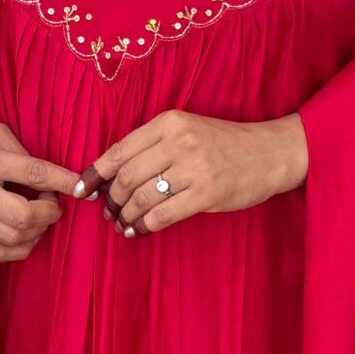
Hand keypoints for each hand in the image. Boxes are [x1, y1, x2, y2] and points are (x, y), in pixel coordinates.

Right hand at [0, 117, 82, 263]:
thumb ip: (23, 152)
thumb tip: (53, 180)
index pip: (33, 173)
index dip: (62, 181)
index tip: (83, 187)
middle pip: (24, 216)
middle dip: (49, 213)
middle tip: (52, 203)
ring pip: (15, 238)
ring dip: (38, 230)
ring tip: (38, 215)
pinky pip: (1, 253)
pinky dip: (23, 247)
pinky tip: (27, 232)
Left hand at [82, 108, 307, 236]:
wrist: (271, 152)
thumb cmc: (226, 144)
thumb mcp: (188, 129)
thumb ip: (154, 145)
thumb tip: (113, 173)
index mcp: (169, 122)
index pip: (120, 150)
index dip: (96, 173)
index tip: (82, 189)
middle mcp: (179, 142)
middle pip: (127, 177)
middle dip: (111, 198)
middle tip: (107, 211)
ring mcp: (193, 168)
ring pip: (142, 197)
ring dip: (125, 215)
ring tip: (121, 223)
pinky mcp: (206, 194)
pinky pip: (162, 215)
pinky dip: (144, 226)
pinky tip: (137, 231)